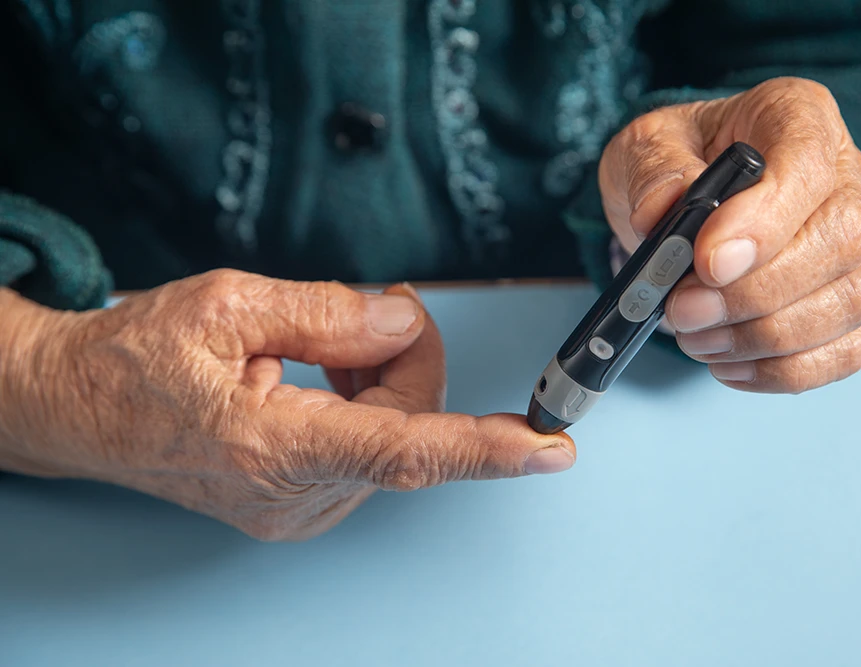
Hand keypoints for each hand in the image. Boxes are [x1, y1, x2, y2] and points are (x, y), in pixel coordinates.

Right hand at [0, 271, 574, 539]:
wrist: (79, 407)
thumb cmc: (137, 358)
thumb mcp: (226, 304)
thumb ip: (328, 313)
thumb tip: (402, 322)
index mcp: (273, 447)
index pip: (403, 451)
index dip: (484, 450)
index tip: (548, 450)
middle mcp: (295, 494)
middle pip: (409, 421)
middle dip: (403, 356)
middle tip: (364, 312)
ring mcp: (299, 507)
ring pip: (396, 432)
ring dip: (377, 377)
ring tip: (313, 348)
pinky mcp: (301, 503)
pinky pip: (371, 447)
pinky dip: (364, 401)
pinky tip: (318, 377)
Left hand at [599, 77, 860, 392]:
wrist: (681, 198)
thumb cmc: (673, 163)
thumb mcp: (644, 145)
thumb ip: (653, 170)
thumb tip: (663, 213)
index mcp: (796, 117)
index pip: (808, 165)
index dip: (765, 222)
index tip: (706, 263)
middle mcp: (844, 178)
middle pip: (842, 242)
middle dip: (753, 294)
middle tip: (682, 310)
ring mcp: (854, 245)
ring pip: (851, 302)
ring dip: (765, 337)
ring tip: (696, 337)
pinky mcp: (843, 303)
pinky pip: (845, 350)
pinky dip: (785, 371)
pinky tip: (728, 365)